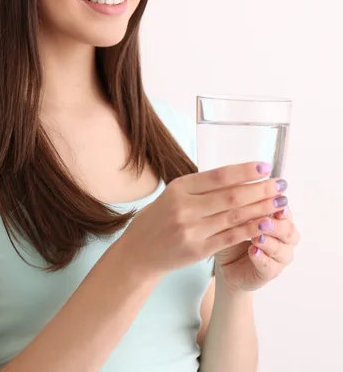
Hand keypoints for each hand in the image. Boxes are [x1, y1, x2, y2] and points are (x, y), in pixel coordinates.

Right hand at [118, 161, 291, 278]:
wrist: (138, 253)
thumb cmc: (156, 220)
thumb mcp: (171, 195)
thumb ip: (198, 188)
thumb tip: (236, 177)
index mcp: (178, 188)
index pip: (217, 176)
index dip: (244, 171)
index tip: (265, 166)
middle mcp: (184, 207)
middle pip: (230, 195)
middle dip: (260, 189)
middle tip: (281, 184)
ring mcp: (191, 230)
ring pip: (234, 216)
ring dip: (261, 208)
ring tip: (280, 202)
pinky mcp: (198, 250)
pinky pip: (230, 237)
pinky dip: (251, 230)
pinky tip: (266, 224)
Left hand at [214, 204, 299, 293]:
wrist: (226, 263)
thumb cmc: (233, 235)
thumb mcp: (234, 217)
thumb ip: (242, 205)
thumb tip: (243, 184)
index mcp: (278, 222)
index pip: (285, 212)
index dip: (281, 207)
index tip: (276, 200)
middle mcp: (283, 240)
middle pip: (289, 231)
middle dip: (277, 225)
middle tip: (264, 221)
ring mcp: (278, 258)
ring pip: (282, 251)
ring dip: (269, 243)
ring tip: (257, 238)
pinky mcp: (269, 273)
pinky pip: (269, 267)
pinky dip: (262, 259)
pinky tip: (253, 252)